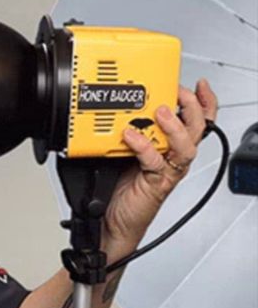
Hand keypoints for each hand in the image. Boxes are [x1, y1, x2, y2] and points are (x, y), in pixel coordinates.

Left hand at [104, 79, 218, 253]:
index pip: (192, 121)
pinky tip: (131, 136)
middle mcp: (170, 157)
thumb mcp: (120, 154)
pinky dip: (144, 147)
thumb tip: (106, 109)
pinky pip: (155, 162)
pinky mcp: (156, 183)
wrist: (111, 223)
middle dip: (192, 107)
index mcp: (167, 146)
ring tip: (161, 111)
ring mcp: (166, 170)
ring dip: (174, 126)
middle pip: (196, 128)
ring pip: (185, 145)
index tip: (196, 85)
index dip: (201, 102)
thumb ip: (121, 133)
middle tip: (179, 94)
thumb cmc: (118, 190)